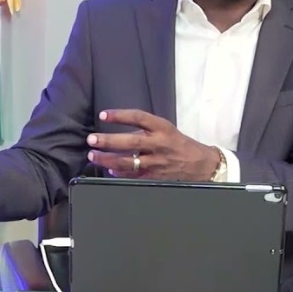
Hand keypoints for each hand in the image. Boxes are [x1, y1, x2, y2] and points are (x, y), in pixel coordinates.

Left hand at [86, 109, 219, 180]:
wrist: (201, 164)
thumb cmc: (179, 144)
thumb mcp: (166, 130)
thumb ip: (145, 130)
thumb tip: (118, 132)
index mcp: (162, 128)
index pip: (139, 117)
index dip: (120, 115)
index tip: (103, 115)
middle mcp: (159, 144)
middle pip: (130, 141)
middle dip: (108, 141)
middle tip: (92, 139)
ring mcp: (156, 162)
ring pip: (128, 162)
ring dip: (108, 159)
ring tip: (93, 156)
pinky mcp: (155, 177)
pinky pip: (133, 176)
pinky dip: (119, 173)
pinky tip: (109, 169)